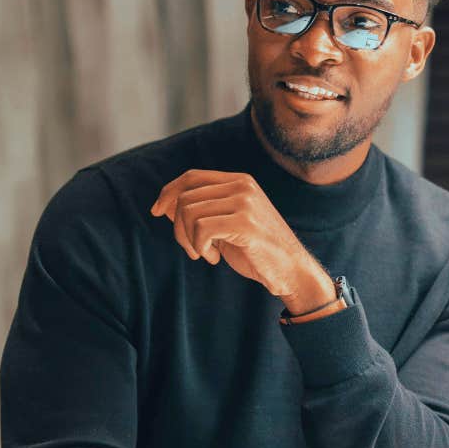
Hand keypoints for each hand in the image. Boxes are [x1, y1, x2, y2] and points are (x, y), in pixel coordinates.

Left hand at [150, 169, 334, 310]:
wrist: (292, 270)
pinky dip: (199, 247)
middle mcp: (241, 186)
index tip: (156, 211)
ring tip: (206, 254)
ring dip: (189, 240)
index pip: (192, 177)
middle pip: (185, 197)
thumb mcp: (226, 225)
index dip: (168, 192)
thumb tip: (163, 205)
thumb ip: (201, 212)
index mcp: (239, 181)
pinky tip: (214, 258)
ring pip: (189, 213)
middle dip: (178, 227)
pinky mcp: (244, 223)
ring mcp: (244, 202)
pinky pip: (201, 229)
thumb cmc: (257, 251)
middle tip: (193, 249)